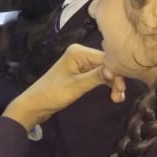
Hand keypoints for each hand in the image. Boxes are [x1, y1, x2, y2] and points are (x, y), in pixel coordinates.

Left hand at [3, 43, 127, 131]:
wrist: (35, 105)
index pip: (106, 58)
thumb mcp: (77, 86)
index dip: (116, 73)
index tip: (122, 89)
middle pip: (107, 64)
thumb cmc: (53, 94)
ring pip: (105, 71)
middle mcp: (81, 53)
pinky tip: (113, 95)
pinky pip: (99, 75)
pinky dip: (106, 84)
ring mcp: (81, 63)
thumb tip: (115, 70)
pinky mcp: (81, 72)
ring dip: (112, 84)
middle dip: (115, 79)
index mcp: (78, 52)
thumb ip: (97, 76)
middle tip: (120, 96)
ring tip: (117, 98)